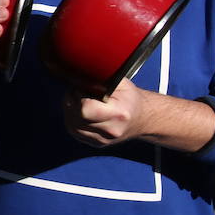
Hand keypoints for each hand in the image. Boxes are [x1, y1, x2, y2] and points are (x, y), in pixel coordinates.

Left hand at [63, 78, 214, 152]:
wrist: (143, 119)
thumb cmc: (130, 97)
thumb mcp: (120, 82)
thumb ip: (100, 77)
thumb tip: (78, 70)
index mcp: (118, 114)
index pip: (84, 108)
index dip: (79, 95)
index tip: (83, 88)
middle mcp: (110, 130)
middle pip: (75, 116)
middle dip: (73, 101)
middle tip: (81, 93)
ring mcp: (102, 140)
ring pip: (71, 124)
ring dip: (72, 111)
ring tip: (83, 101)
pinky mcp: (96, 144)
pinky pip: (74, 131)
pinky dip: (74, 120)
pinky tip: (83, 112)